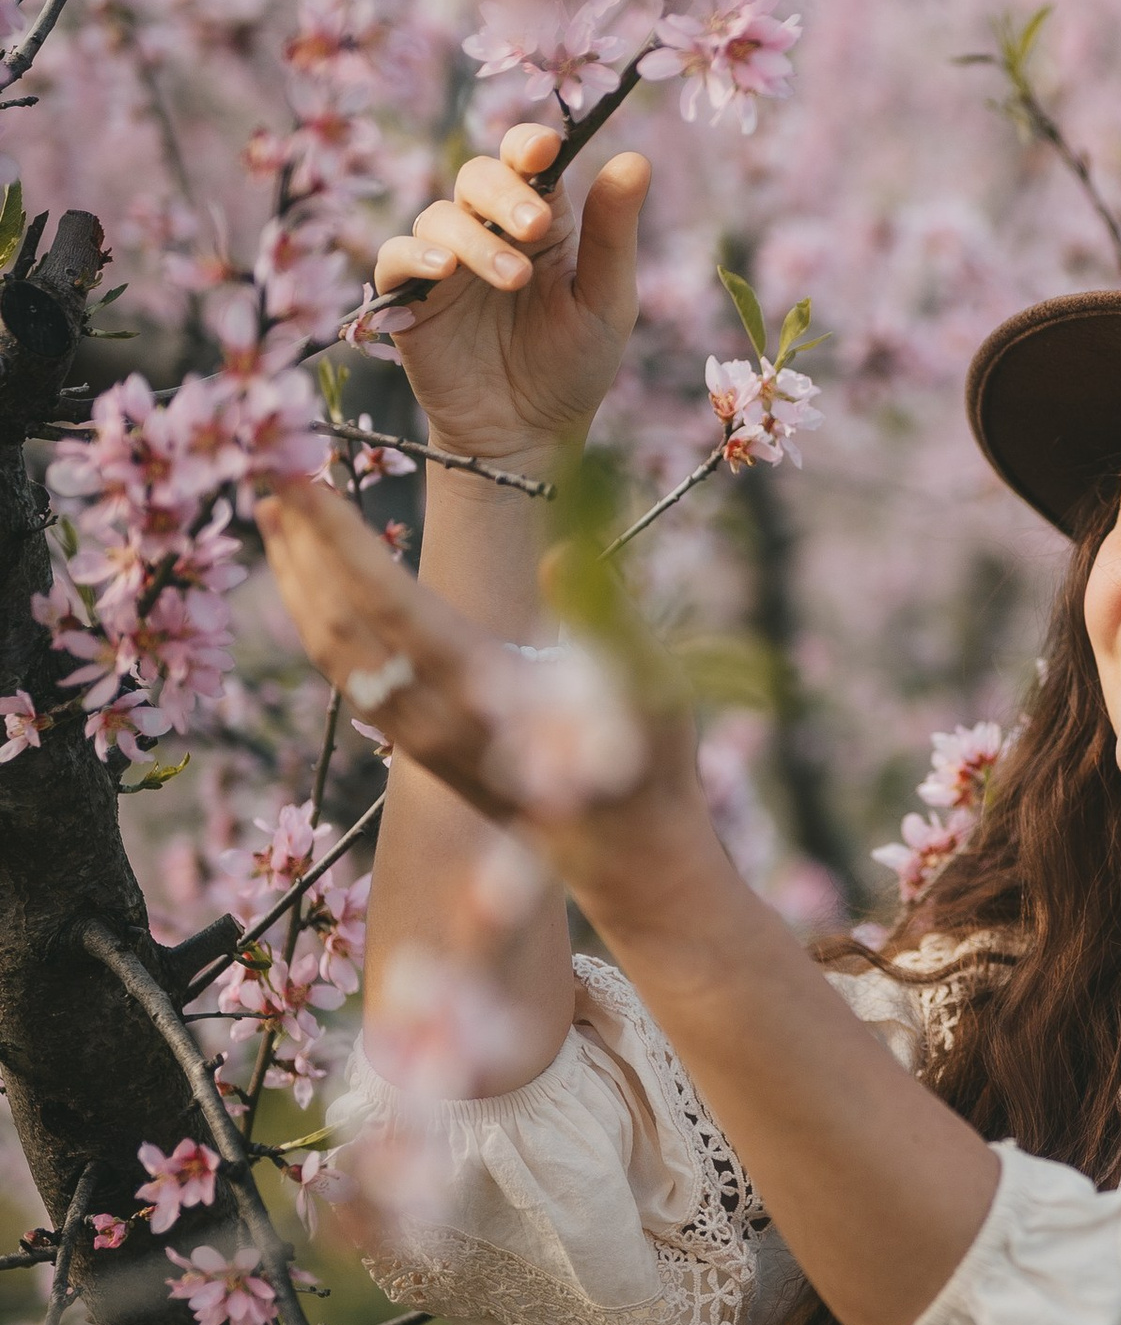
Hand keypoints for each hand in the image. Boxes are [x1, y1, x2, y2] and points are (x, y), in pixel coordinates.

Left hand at [256, 482, 708, 915]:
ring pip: (331, 654)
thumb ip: (608, 619)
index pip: (387, 603)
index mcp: (482, 689)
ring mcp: (417, 736)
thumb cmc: (648, 762)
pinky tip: (311, 585)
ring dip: (296, 581)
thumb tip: (565, 555)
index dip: (340, 540)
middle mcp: (432, 717)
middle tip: (269, 474)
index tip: (302, 481)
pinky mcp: (415, 744)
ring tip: (275, 516)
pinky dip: (316, 617)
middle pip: (338, 625)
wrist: (626, 849)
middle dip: (300, 548)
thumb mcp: (648, 685)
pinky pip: (346, 675)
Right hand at [376, 121, 649, 464]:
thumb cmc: (575, 364)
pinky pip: (395, 256)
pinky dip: (415, 255)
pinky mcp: (408, 297)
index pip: (527, 160)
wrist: (530, 434)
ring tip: (513, 279)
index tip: (545, 148)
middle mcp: (489, 230)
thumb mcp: (607, 301)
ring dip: (476, 239)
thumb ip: (613, 233)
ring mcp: (445, 262)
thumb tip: (636, 158)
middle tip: (535, 229)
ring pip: (440, 215)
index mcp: (542, 222)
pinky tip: (445, 273)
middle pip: (479, 175)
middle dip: (506, 193)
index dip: (530, 144)